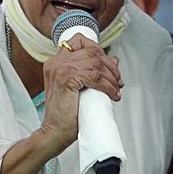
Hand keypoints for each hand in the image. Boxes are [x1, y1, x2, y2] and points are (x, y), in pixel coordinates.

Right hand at [39, 34, 121, 150]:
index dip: (98, 50)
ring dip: (111, 78)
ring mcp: (60, 69)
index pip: (79, 41)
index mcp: (56, 62)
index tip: (108, 66)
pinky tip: (112, 94)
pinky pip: (95, 76)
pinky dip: (108, 86)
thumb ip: (93, 71)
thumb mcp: (80, 88)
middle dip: (110, 66)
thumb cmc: (65, 114)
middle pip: (92, 52)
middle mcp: (56, 62)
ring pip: (96, 64)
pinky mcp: (67, 79)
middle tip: (118, 81)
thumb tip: (114, 59)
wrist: (54, 132)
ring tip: (116, 90)